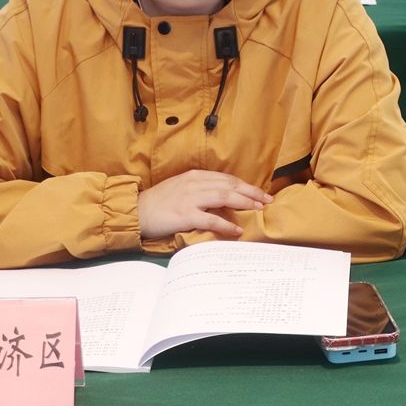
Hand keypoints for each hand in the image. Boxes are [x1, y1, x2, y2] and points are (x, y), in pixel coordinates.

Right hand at [137, 169, 274, 239]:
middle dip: (252, 192)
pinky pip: (211, 219)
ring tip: (259, 209)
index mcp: (195, 176)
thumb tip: (223, 197)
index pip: (227, 178)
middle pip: (230, 185)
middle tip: (268, 200)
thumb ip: (201, 189)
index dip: (245, 185)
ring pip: (224, 197)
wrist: (136, 211)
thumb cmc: (159, 202)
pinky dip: (226, 224)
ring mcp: (190, 199)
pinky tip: (237, 229)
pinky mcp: (185, 215)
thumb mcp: (181, 188)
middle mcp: (195, 184)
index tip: (260, 192)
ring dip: (245, 203)